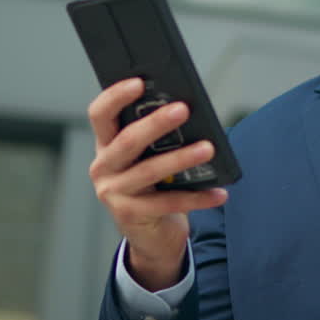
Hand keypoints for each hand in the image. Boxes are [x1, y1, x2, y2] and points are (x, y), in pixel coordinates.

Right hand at [88, 78, 228, 290]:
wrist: (150, 237)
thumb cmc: (153, 187)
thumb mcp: (149, 159)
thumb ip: (158, 138)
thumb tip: (187, 111)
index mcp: (106, 146)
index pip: (100, 114)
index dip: (115, 96)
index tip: (139, 82)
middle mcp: (104, 168)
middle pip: (127, 140)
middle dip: (156, 123)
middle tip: (183, 109)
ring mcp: (114, 193)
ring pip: (149, 171)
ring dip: (182, 158)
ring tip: (208, 148)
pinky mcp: (130, 215)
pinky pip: (168, 202)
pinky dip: (197, 197)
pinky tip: (219, 192)